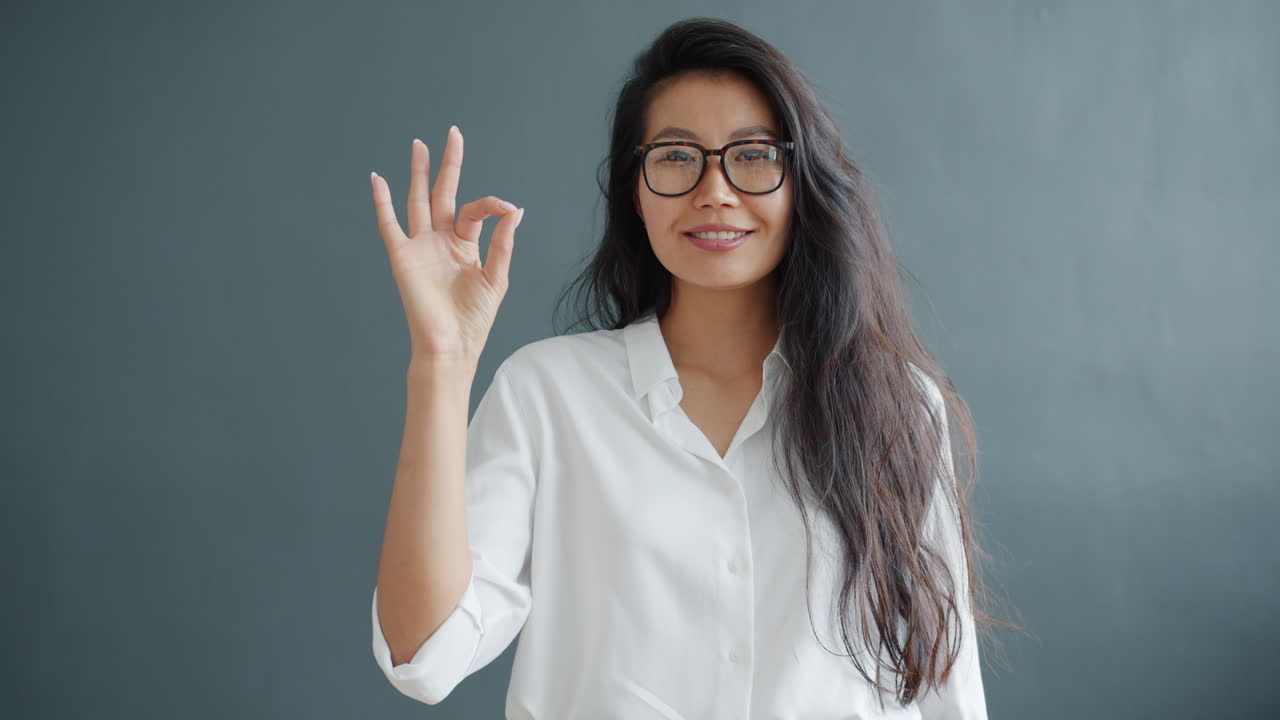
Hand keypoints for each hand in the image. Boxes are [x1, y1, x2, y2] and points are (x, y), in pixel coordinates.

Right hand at [371, 126, 523, 363]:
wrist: (451, 344)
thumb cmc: (474, 318)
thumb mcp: (496, 278)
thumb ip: (503, 244)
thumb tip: (515, 211)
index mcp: (466, 246)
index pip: (476, 211)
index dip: (492, 205)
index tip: (508, 208)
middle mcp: (441, 241)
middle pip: (443, 194)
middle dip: (448, 165)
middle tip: (452, 134)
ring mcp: (421, 246)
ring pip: (418, 201)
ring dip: (418, 173)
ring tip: (420, 145)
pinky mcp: (403, 256)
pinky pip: (388, 224)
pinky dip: (382, 202)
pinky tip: (378, 178)